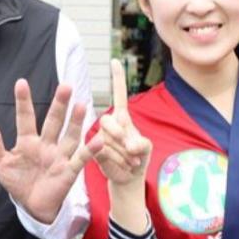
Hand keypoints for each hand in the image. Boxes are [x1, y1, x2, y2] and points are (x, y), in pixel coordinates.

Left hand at [0, 81, 101, 223]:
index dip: (23, 101)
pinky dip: (90, 150)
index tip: (21, 83)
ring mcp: (59, 156)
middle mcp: (46, 144)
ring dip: (76, 121)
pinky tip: (98, 139)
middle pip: (54, 121)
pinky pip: (80, 159)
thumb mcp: (0, 164)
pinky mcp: (69, 171)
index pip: (25, 118)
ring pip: (69, 136)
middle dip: (59, 105)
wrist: (32, 206)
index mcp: (27, 141)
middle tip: (65, 86)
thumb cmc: (17, 181)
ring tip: (81, 105)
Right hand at [94, 59, 152, 186]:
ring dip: (123, 155)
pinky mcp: (93, 151)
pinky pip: (101, 152)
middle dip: (121, 137)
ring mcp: (99, 137)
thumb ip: (141, 144)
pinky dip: (116, 161)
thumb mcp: (146, 149)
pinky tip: (124, 166)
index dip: (117, 79)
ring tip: (132, 162)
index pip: (119, 95)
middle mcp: (108, 124)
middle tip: (133, 152)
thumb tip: (130, 145)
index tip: (115, 61)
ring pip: (106, 141)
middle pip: (109, 121)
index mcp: (122, 118)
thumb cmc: (138, 158)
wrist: (129, 178)